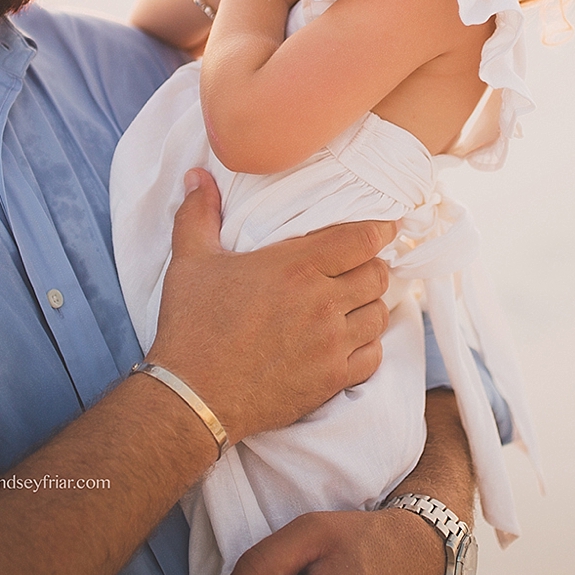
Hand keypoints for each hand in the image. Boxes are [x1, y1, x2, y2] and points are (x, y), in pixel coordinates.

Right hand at [146, 171, 393, 444]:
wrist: (193, 397)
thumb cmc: (192, 326)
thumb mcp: (189, 262)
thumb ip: (198, 214)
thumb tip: (198, 177)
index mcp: (296, 266)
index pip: (362, 238)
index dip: (380, 229)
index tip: (385, 227)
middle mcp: (323, 302)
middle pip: (377, 275)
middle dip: (372, 266)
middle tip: (358, 267)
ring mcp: (332, 344)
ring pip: (379, 314)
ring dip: (370, 305)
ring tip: (354, 303)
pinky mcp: (332, 379)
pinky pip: (373, 356)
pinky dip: (368, 345)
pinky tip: (350, 341)